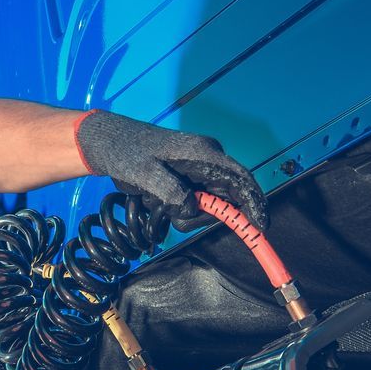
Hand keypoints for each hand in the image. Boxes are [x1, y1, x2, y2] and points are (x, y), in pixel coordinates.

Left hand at [74, 110, 267, 230]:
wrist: (110, 143)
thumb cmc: (127, 152)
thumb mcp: (145, 173)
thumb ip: (170, 191)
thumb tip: (191, 206)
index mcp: (203, 153)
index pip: (242, 180)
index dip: (255, 203)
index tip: (260, 226)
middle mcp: (208, 160)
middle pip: (226, 199)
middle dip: (203, 214)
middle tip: (172, 214)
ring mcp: (199, 169)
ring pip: (209, 205)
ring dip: (186, 213)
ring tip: (157, 202)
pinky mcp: (190, 177)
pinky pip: (196, 202)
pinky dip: (180, 209)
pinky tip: (158, 200)